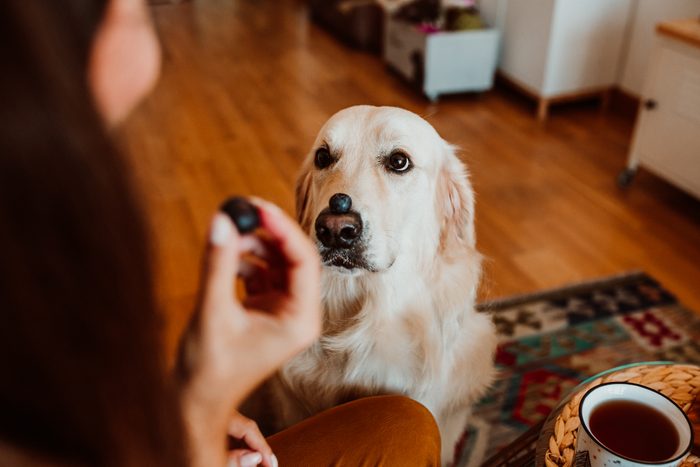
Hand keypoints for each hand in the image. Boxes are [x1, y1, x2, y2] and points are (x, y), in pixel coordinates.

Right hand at [177, 198, 320, 466]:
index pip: (304, 261)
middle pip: (294, 258)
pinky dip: (246, 261)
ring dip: (255, 246)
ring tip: (229, 238)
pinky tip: (227, 260)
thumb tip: (222, 220)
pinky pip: (263, 274)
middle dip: (269, 234)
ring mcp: (283, 312)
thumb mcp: (212, 312)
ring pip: (277, 264)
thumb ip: (218, 264)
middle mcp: (298, 314)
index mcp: (301, 320)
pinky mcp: (265, 310)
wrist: (195, 402)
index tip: (259, 208)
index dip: (283, 230)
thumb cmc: (208, 371)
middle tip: (244, 210)